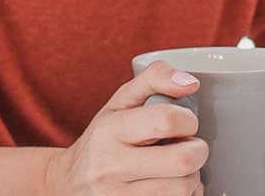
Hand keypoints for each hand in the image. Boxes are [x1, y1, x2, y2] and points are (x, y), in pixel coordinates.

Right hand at [42, 61, 209, 195]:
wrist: (68, 184)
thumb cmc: (101, 139)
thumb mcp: (119, 102)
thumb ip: (154, 79)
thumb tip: (190, 82)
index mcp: (109, 130)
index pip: (166, 120)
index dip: (188, 120)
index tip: (185, 123)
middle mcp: (110, 166)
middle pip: (183, 161)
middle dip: (197, 151)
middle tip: (190, 148)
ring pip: (184, 188)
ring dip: (192, 177)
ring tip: (178, 170)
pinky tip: (170, 187)